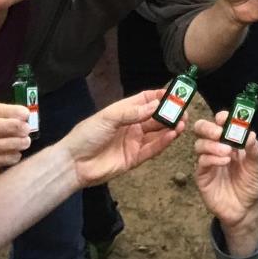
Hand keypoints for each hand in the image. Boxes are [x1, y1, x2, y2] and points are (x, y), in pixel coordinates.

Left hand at [64, 89, 181, 186]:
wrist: (74, 163)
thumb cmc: (87, 135)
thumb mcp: (108, 118)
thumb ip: (133, 112)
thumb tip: (155, 105)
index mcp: (124, 111)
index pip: (146, 100)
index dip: (160, 97)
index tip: (175, 95)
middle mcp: (131, 125)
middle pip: (155, 117)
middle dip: (170, 114)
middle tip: (183, 112)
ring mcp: (134, 142)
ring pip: (157, 133)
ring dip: (170, 128)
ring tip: (182, 124)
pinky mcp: (134, 158)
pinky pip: (153, 149)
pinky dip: (163, 142)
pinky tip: (172, 135)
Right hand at [193, 112, 257, 256]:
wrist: (245, 208)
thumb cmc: (250, 183)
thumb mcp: (257, 165)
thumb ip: (254, 149)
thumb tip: (250, 134)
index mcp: (229, 140)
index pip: (220, 122)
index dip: (221, 117)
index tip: (226, 118)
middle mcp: (216, 147)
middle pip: (202, 129)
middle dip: (208, 127)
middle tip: (219, 132)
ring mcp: (208, 160)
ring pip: (200, 144)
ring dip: (212, 145)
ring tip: (227, 152)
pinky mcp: (202, 175)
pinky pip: (201, 161)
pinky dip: (212, 158)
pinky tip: (224, 161)